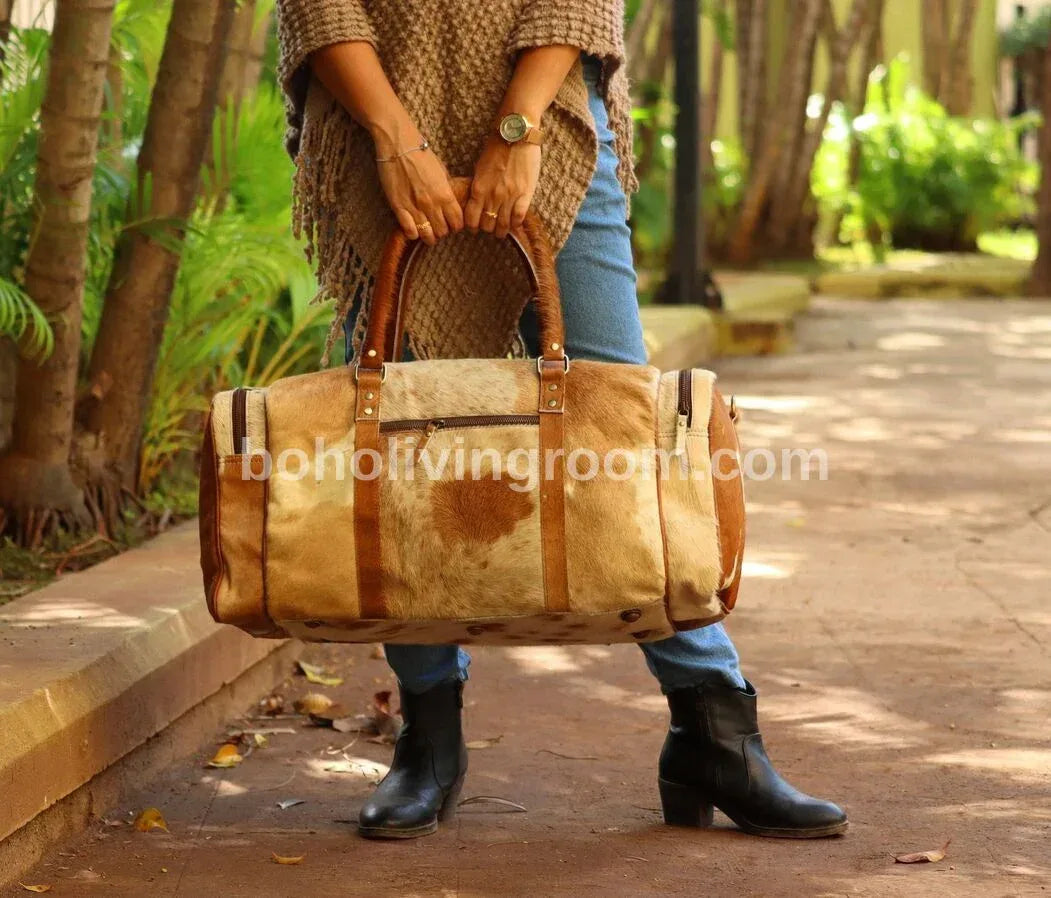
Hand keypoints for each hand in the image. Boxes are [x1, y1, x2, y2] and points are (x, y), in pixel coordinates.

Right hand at [374, 132, 463, 246]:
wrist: (399, 144)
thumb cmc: (421, 154)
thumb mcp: (441, 171)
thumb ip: (446, 189)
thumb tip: (451, 201)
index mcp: (445, 194)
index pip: (457, 222)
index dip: (456, 225)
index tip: (452, 223)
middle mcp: (432, 204)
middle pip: (443, 231)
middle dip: (442, 231)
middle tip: (438, 226)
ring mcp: (415, 207)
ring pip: (428, 235)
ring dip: (429, 236)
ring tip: (427, 231)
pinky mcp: (399, 207)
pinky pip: (409, 231)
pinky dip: (413, 233)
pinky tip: (414, 229)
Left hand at [465, 137, 540, 238]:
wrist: (516, 134)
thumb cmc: (497, 146)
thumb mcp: (480, 167)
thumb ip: (480, 185)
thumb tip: (478, 200)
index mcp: (478, 188)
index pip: (471, 218)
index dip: (473, 226)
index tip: (475, 228)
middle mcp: (492, 195)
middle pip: (487, 224)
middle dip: (487, 228)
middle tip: (490, 228)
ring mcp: (509, 196)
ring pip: (503, 224)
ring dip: (501, 231)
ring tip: (502, 232)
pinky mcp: (525, 194)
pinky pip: (518, 217)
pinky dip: (515, 224)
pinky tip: (514, 224)